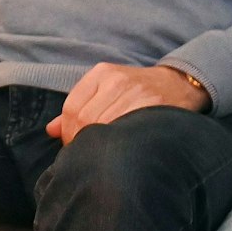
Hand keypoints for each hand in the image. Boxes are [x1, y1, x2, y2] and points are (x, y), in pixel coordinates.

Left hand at [46, 63, 210, 143]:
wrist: (180, 84)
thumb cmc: (137, 92)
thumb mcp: (106, 89)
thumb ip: (78, 108)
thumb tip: (51, 131)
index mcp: (100, 73)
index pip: (72, 108)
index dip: (70, 133)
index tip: (74, 147)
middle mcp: (117, 80)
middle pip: (86, 119)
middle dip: (83, 142)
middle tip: (89, 157)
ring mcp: (137, 92)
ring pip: (106, 126)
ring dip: (101, 146)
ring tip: (105, 156)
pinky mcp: (155, 105)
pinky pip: (129, 129)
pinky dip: (122, 143)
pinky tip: (123, 150)